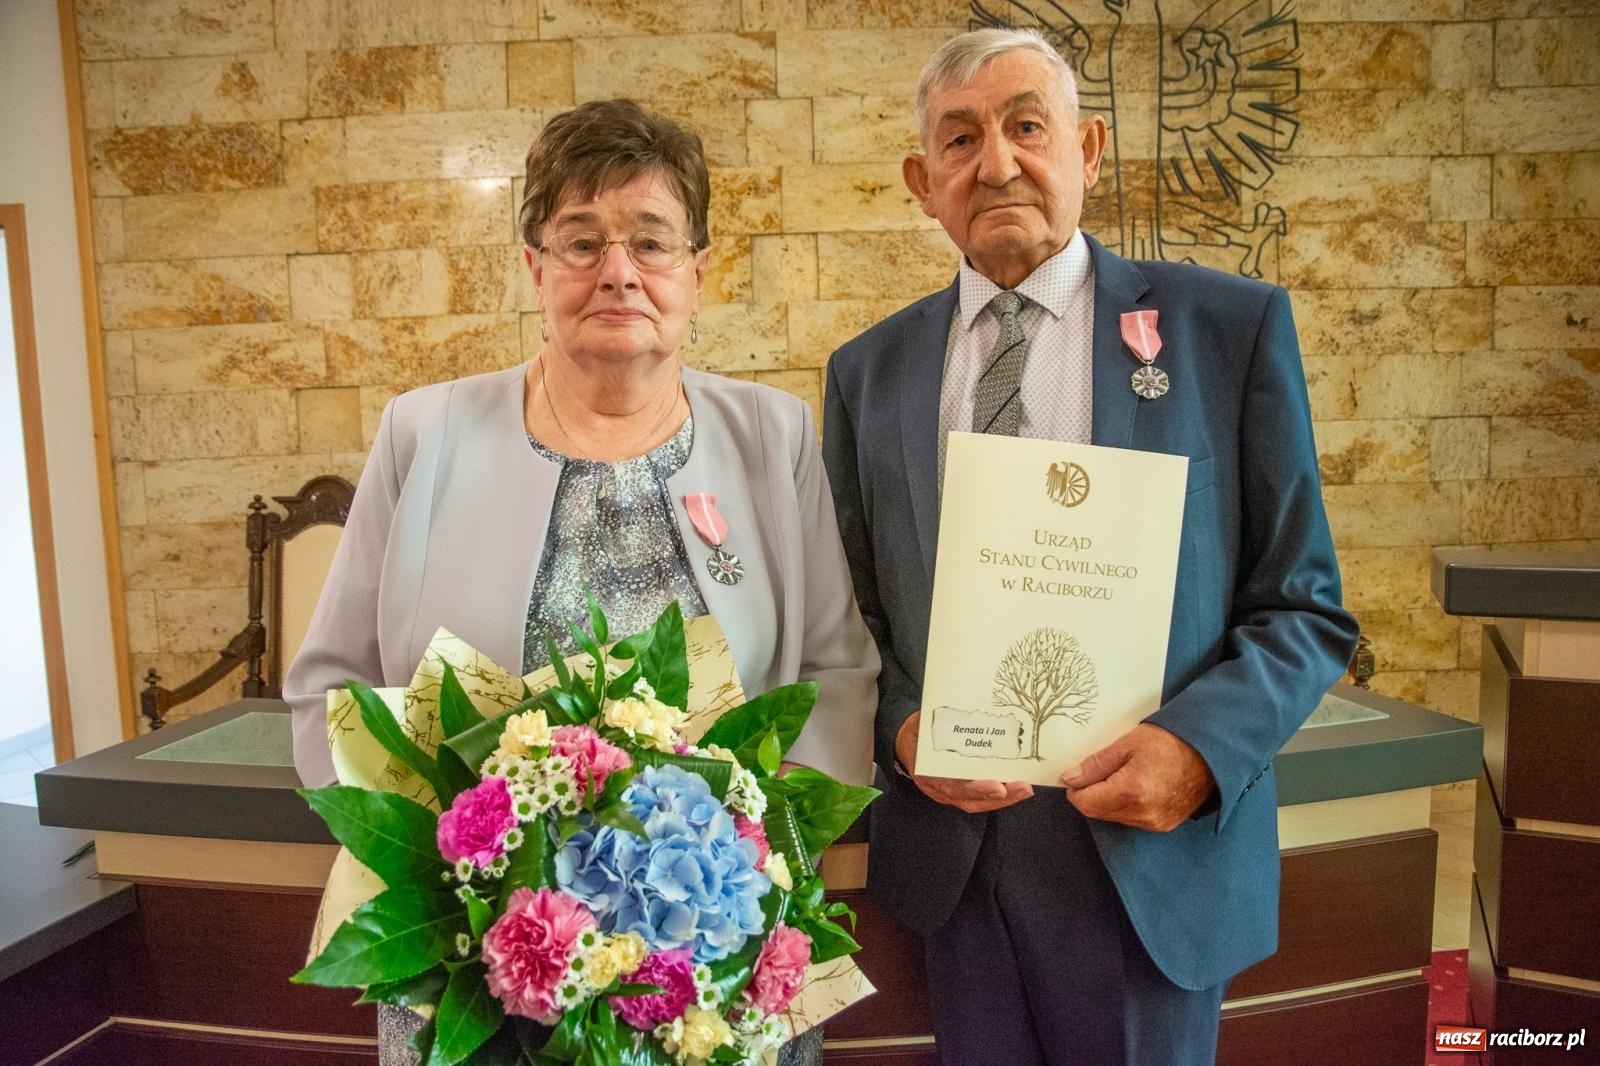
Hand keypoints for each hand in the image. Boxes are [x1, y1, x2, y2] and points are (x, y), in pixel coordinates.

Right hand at [895, 712, 1032, 813]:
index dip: (976, 788)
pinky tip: (1018, 788)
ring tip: (1025, 789)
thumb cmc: (918, 732)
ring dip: (1005, 798)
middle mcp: (938, 788)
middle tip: (1023, 788)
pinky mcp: (960, 791)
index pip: (953, 785)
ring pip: (978, 802)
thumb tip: (962, 708)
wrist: (906, 743)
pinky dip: (1000, 795)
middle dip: (999, 797)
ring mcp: (949, 793)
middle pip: (970, 799)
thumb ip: (940, 721)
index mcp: (926, 772)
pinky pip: (980, 798)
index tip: (997, 786)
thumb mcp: (923, 723)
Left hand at [1060, 724, 1214, 831]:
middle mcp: (1141, 814)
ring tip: (1125, 774)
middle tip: (1104, 769)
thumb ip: (1096, 764)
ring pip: (1113, 817)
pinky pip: (1131, 819)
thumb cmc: (1170, 742)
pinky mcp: (1162, 826)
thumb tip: (1069, 779)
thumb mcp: (1128, 744)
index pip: (1085, 802)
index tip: (1080, 773)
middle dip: (1092, 793)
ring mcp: (1153, 823)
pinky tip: (1138, 786)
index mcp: (1130, 792)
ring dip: (1109, 800)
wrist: (1210, 753)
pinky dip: (1126, 805)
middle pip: (1097, 812)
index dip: (1076, 787)